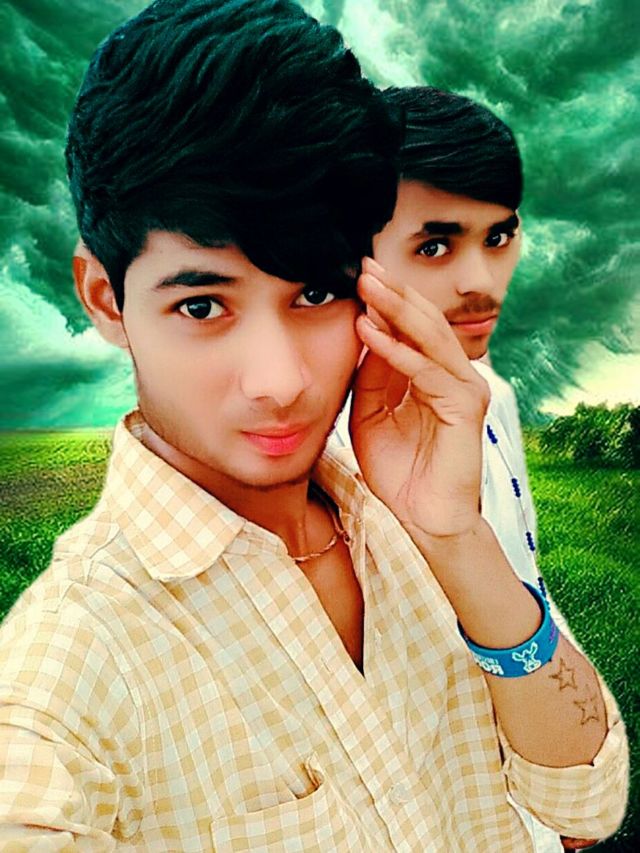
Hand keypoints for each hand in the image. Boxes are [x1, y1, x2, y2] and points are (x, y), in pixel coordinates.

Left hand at [350, 258, 489, 538]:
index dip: (387, 301)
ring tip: (366, 284)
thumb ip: (371, 376)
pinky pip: (426, 371)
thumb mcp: (371, 415)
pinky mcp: (465, 407)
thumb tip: (363, 329)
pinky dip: (396, 350)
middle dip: (393, 293)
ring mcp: (464, 389)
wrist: (422, 519)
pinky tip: (369, 332)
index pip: (412, 328)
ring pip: (429, 337)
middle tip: (364, 265)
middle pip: (424, 322)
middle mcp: (454, 376)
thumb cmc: (398, 471)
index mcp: (433, 375)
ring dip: (395, 309)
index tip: (358, 274)